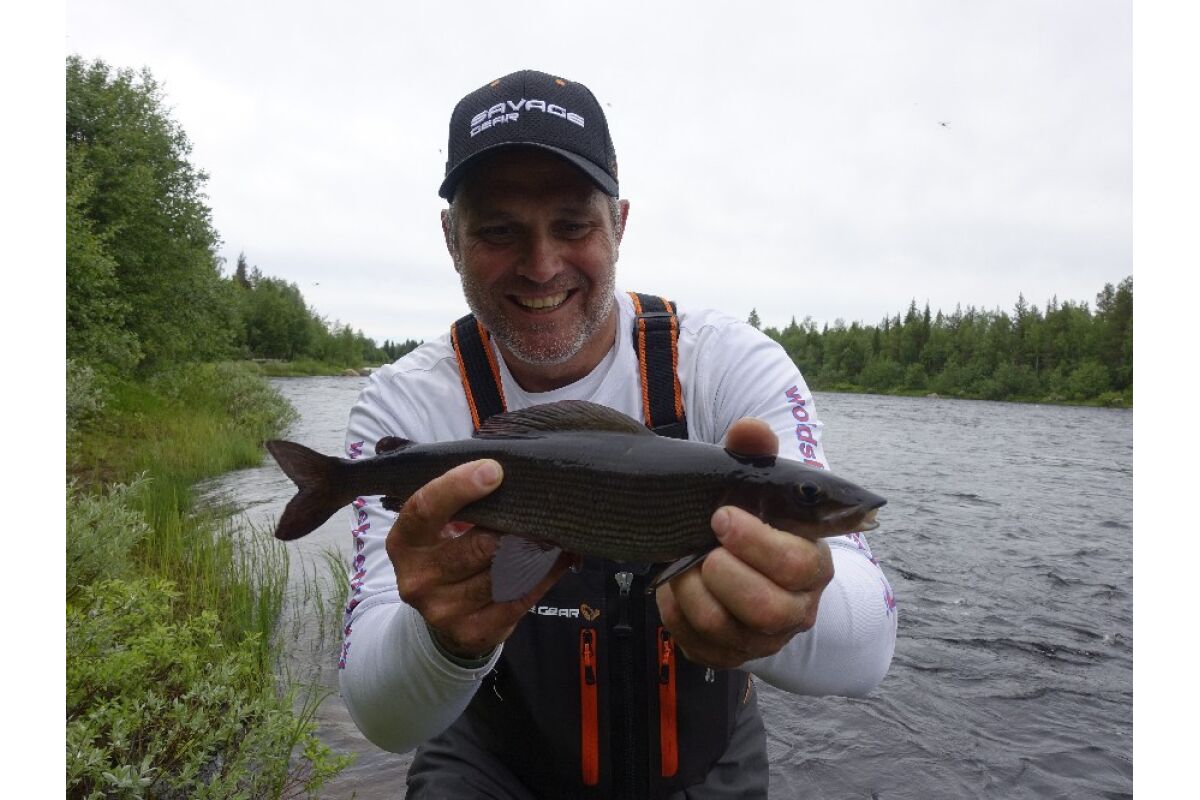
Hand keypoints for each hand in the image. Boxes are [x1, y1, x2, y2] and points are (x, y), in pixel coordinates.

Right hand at [386, 459, 569, 660]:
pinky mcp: (472, 631)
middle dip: (514, 526)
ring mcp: (443, 610)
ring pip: (504, 573)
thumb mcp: (440, 525)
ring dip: (535, 551)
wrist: (443, 613)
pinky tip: (558, 558)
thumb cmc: (448, 551)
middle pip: (477, 546)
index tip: (494, 471)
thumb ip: (461, 500)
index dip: (458, 486)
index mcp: (404, 542)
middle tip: (543, 508)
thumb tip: (506, 472)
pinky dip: (544, 575)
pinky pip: (520, 598)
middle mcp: (417, 578)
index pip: (425, 509)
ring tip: (554, 532)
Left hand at [656, 418, 834, 668]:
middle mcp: (796, 609)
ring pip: (725, 628)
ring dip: (692, 590)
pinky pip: (696, 643)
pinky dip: (675, 611)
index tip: (721, 515)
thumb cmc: (752, 519)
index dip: (755, 541)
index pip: (796, 565)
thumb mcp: (752, 484)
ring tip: (685, 563)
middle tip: (703, 548)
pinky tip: (676, 584)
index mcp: (813, 565)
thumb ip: (752, 454)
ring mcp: (762, 639)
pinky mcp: (728, 654)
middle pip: (766, 609)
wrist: (740, 565)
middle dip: (723, 574)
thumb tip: (750, 428)